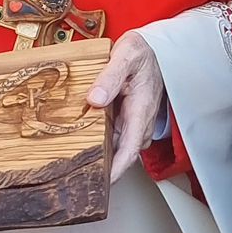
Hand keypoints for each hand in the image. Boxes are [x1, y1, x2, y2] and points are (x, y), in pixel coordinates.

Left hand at [86, 31, 165, 181]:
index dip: (116, 171)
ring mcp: (135, 122)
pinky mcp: (129, 119)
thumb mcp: (126, 57)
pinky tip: (83, 143)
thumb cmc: (143, 52)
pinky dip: (101, 143)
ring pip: (117, 147)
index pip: (129, 150)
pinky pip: (115, 138)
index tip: (102, 184)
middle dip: (103, 169)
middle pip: (122, 155)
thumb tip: (94, 99)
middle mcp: (140, 121)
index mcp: (140, 110)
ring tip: (75, 165)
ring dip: (101, 157)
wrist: (156, 49)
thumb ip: (109, 77)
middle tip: (76, 177)